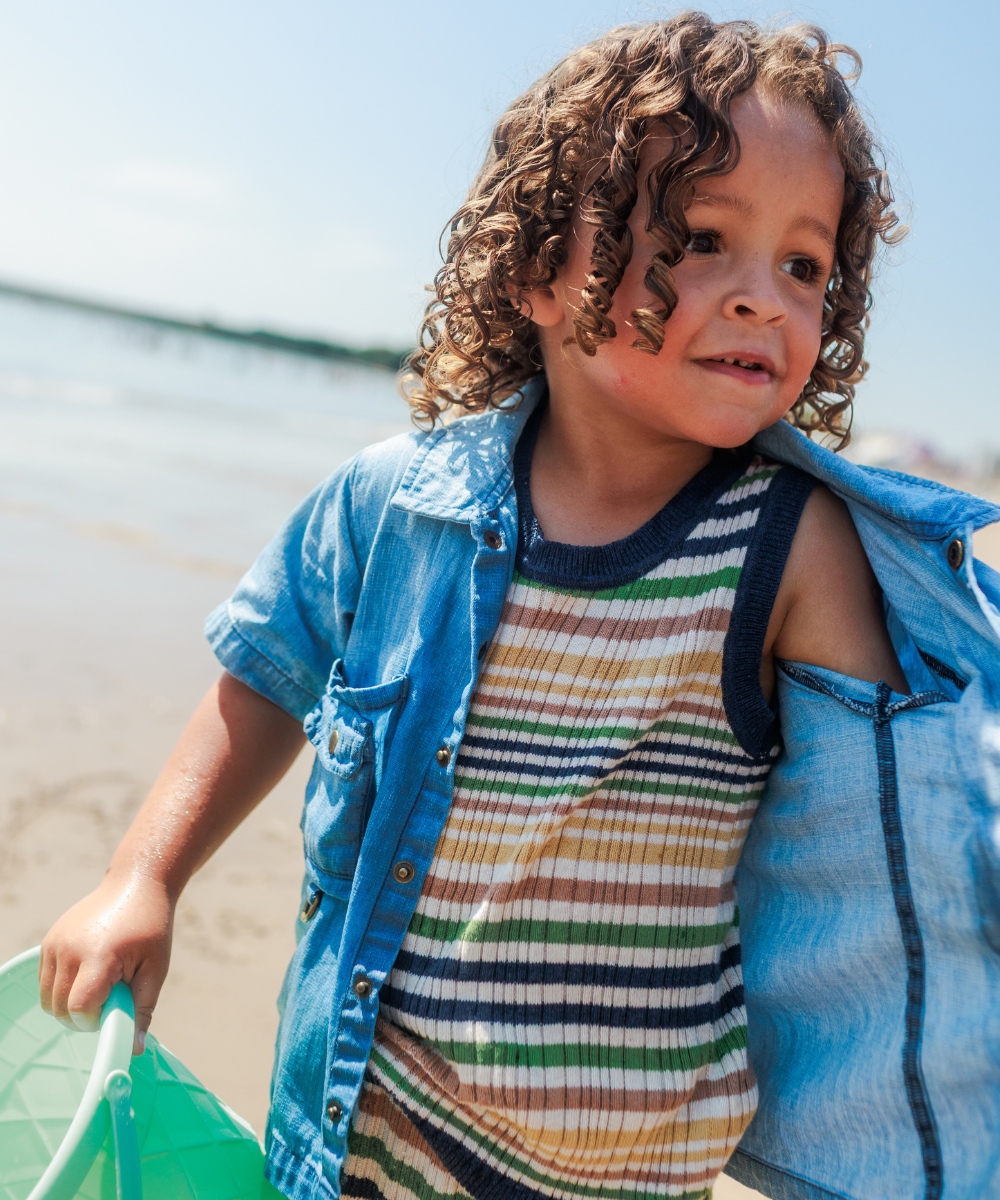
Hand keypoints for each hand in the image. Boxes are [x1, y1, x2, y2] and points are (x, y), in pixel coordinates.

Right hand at [39, 870, 173, 1055]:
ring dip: (69, 1004)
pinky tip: (87, 973)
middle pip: (60, 1008)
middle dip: (83, 1016)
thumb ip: (142, 1010)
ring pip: (48, 998)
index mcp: (99, 956)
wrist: (136, 883)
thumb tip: (134, 1050)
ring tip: (99, 985)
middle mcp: (70, 949)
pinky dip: (62, 988)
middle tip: (110, 998)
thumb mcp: (156, 969)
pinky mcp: (49, 940)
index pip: (80, 1008)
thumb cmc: (151, 928)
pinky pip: (46, 981)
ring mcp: (55, 943)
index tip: (114, 1008)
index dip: (95, 1019)